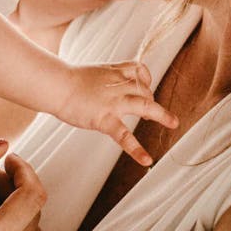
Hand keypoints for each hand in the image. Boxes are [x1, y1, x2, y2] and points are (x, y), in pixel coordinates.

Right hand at [57, 63, 177, 166]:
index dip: (145, 78)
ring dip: (161, 114)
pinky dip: (137, 149)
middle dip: (151, 99)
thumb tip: (111, 85)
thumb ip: (106, 78)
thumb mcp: (94, 72)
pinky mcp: (104, 119)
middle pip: (144, 88)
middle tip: (152, 112)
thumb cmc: (69, 80)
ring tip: (174, 123)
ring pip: (143, 105)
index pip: (139, 70)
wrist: (56, 85)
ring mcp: (112, 102)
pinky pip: (124, 136)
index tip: (143, 86)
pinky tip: (147, 160)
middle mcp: (117, 85)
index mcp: (113, 72)